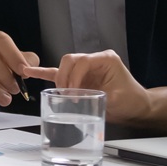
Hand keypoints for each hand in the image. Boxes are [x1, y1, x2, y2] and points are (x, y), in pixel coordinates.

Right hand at [31, 50, 152, 126]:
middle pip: (69, 60)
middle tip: (67, 96)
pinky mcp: (79, 78)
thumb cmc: (132, 100)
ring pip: (63, 67)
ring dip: (59, 81)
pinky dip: (45, 74)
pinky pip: (59, 74)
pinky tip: (30, 72)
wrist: (136, 106)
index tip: (74, 93)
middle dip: (64, 78)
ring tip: (59, 95)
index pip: (82, 61)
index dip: (74, 76)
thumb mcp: (120, 99)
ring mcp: (85, 68)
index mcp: (105, 59)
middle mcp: (94, 60)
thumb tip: (83, 98)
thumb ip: (101, 97)